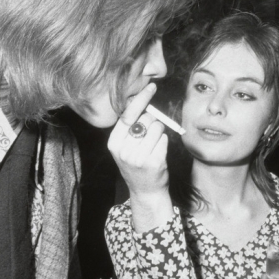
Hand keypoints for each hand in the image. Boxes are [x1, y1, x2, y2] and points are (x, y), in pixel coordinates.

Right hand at [107, 83, 174, 232]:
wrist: (145, 190)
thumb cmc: (137, 163)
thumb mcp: (126, 146)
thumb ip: (131, 128)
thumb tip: (144, 103)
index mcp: (114, 143)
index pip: (127, 115)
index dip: (140, 99)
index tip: (151, 87)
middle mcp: (123, 150)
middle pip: (145, 119)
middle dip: (151, 121)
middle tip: (149, 136)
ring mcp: (138, 158)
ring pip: (157, 128)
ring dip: (159, 133)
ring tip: (153, 147)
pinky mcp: (154, 162)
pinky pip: (164, 139)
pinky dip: (164, 143)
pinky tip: (158, 153)